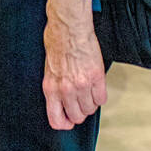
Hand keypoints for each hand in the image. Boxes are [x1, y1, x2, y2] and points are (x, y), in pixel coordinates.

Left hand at [42, 0, 107, 130]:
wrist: (69, 27)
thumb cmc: (56, 42)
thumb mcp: (48, 69)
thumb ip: (55, 87)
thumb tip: (61, 101)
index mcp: (50, 89)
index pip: (56, 120)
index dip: (65, 123)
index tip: (69, 120)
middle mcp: (65, 90)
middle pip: (77, 117)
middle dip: (80, 113)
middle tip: (81, 103)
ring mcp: (82, 85)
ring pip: (90, 109)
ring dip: (90, 104)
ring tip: (88, 93)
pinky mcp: (96, 77)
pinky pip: (102, 99)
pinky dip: (100, 96)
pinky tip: (97, 88)